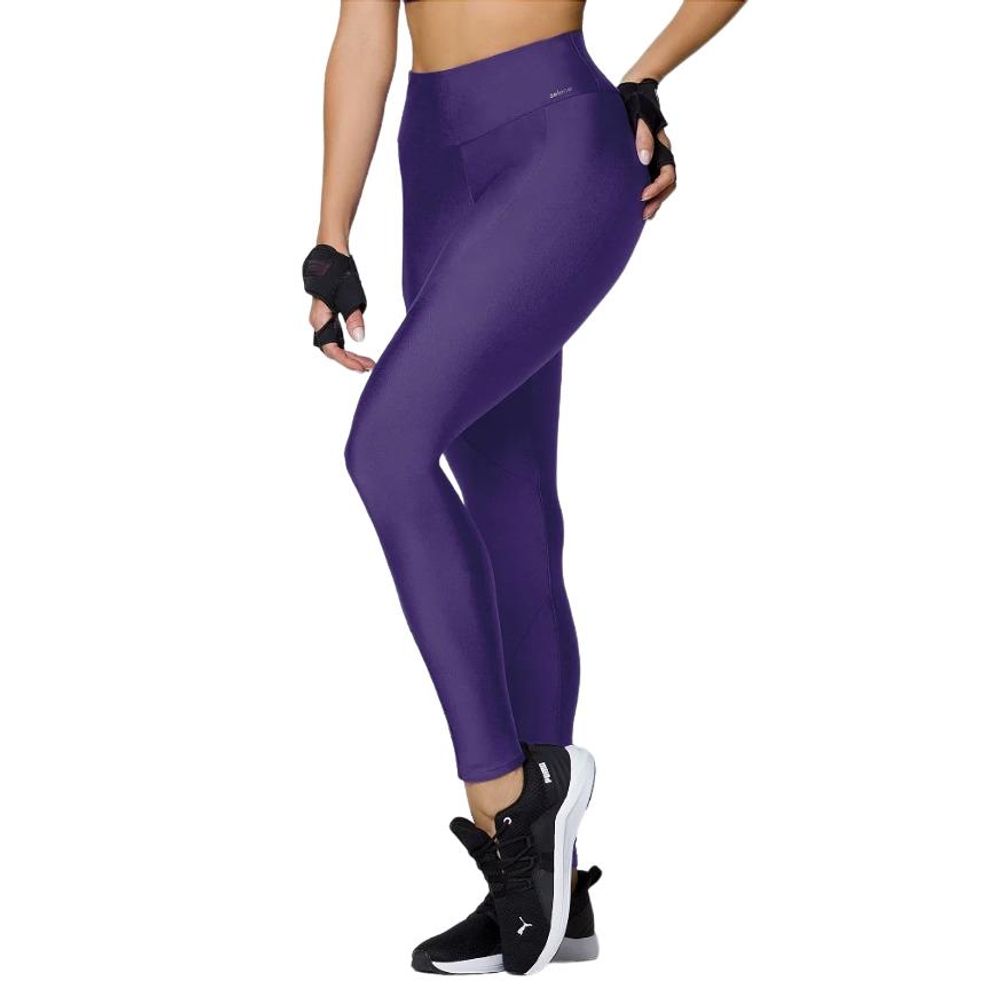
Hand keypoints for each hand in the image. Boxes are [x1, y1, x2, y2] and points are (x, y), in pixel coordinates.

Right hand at [302, 244, 373, 371]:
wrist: (330, 252)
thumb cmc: (338, 271)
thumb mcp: (350, 295)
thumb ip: (354, 318)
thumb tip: (359, 339)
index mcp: (320, 318)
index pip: (332, 348)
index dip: (347, 361)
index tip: (362, 367)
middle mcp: (318, 320)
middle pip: (332, 348)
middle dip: (349, 360)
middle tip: (368, 366)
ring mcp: (322, 316)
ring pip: (333, 342)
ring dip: (349, 353)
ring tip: (365, 361)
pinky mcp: (328, 311)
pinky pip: (335, 334)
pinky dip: (346, 343)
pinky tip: (356, 345)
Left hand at [617, 77, 676, 221]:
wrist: (634, 91)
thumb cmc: (636, 103)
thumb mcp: (639, 118)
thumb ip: (642, 137)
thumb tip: (643, 160)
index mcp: (662, 147)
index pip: (667, 173)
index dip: (657, 187)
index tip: (642, 196)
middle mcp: (661, 155)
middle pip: (668, 184)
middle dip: (658, 201)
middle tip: (644, 214)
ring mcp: (655, 158)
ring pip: (662, 185)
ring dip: (655, 201)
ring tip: (644, 215)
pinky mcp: (645, 159)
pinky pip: (651, 180)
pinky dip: (649, 194)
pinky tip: (638, 204)